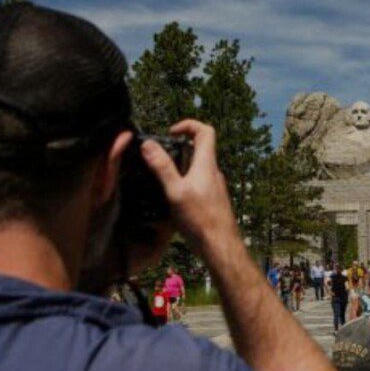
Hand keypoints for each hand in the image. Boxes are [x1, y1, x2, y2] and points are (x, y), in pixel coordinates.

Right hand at [141, 120, 237, 251]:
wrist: (221, 245)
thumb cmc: (200, 219)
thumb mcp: (175, 191)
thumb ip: (162, 167)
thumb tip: (148, 144)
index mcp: (206, 164)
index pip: (205, 131)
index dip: (188, 125)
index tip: (170, 133)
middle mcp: (213, 172)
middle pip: (200, 148)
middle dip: (179, 147)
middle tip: (160, 156)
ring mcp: (215, 186)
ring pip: (198, 167)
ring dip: (180, 166)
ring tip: (161, 178)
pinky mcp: (213, 200)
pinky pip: (198, 183)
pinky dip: (185, 182)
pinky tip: (172, 198)